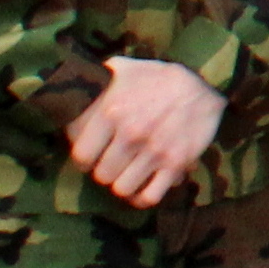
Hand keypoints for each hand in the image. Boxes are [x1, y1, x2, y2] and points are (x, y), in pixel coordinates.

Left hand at [67, 57, 227, 210]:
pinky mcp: (176, 163)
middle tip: (114, 164)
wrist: (202, 85)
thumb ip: (92, 83)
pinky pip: (150, 197)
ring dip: (123, 185)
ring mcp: (154, 150)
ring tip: (128, 174)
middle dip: (106, 172)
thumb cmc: (155, 78)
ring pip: (122, 189)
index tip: (92, 157)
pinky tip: (143, 188)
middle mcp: (130, 133)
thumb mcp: (120, 69)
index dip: (85, 160)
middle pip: (102, 176)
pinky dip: (143, 198)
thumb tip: (66, 93)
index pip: (82, 157)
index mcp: (111, 111)